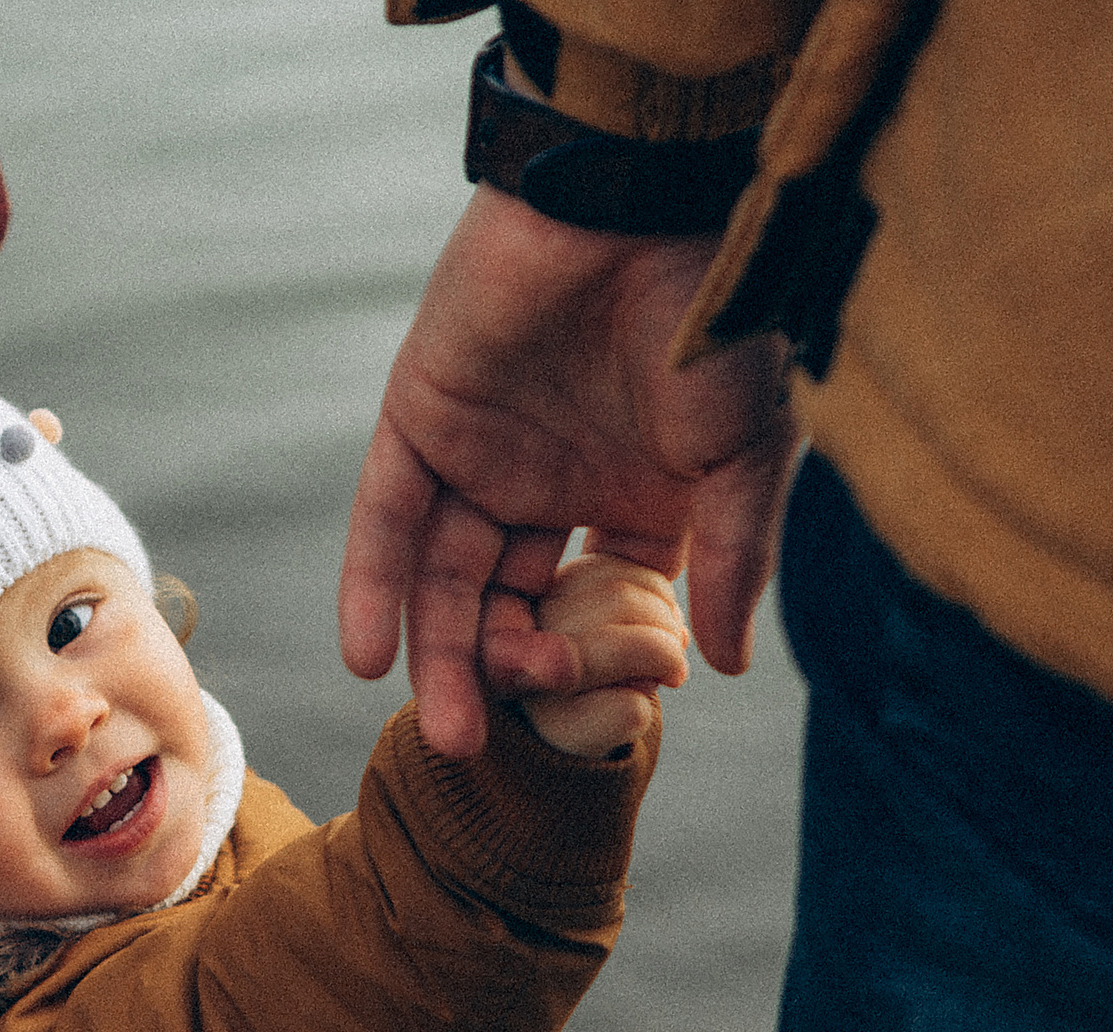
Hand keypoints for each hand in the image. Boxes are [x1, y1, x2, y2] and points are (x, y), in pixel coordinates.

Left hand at [340, 184, 799, 755]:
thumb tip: (730, 662)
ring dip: (437, 653)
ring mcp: (482, 457)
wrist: (644, 206)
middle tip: (482, 745)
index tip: (588, 705)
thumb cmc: (715, 317)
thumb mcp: (745, 453)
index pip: (595, 609)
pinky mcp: (419, 421)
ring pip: (446, 577)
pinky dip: (372, 584)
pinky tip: (367, 654)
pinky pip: (386, 518)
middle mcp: (550, 488)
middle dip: (496, 677)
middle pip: (510, 606)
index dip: (587, 662)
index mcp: (630, 502)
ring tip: (445, 728)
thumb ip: (736, 558)